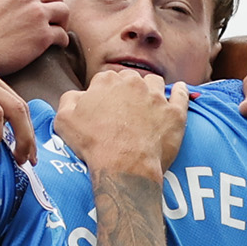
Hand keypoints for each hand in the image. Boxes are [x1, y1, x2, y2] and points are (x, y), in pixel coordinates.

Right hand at [49, 65, 186, 182]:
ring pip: (155, 83)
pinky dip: (181, 93)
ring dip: (151, 90)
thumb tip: (77, 96)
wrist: (123, 165)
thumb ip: (69, 100)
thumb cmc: (93, 143)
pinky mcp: (174, 113)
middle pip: (131, 80)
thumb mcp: (64, 120)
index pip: (105, 81)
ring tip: (147, 105)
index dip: (103, 95)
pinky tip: (180, 92)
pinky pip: (182, 96)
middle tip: (124, 111)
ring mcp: (157, 97)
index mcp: (107, 81)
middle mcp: (134, 83)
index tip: (103, 110)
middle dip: (127, 91)